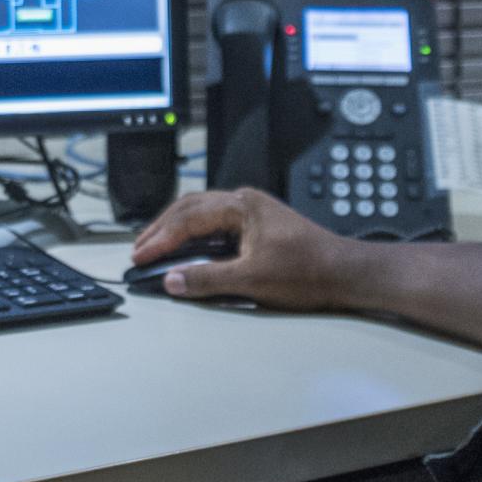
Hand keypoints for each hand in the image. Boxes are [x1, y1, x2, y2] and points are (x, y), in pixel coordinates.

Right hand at [131, 188, 355, 309]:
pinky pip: (215, 223)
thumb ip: (207, 279)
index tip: (140, 255)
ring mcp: (251, 212)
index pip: (188, 218)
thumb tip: (172, 279)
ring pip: (202, 213)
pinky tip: (186, 249)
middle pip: (190, 208)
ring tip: (155, 247)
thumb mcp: (251, 279)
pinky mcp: (257, 226)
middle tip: (139, 248)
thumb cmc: (308, 270)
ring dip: (176, 229)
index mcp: (241, 205)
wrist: (343, 272)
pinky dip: (194, 235)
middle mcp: (244, 202)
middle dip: (162, 228)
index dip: (160, 238)